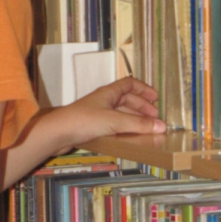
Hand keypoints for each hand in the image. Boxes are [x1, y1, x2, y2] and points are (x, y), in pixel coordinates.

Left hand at [52, 77, 166, 151]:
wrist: (58, 133)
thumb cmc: (85, 121)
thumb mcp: (114, 121)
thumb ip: (138, 124)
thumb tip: (162, 126)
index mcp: (108, 93)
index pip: (129, 84)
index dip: (144, 89)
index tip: (156, 99)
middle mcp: (104, 101)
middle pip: (127, 100)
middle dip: (142, 108)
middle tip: (155, 120)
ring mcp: (98, 114)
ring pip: (121, 114)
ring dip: (134, 120)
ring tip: (147, 130)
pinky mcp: (93, 127)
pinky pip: (114, 125)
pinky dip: (124, 129)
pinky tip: (130, 137)